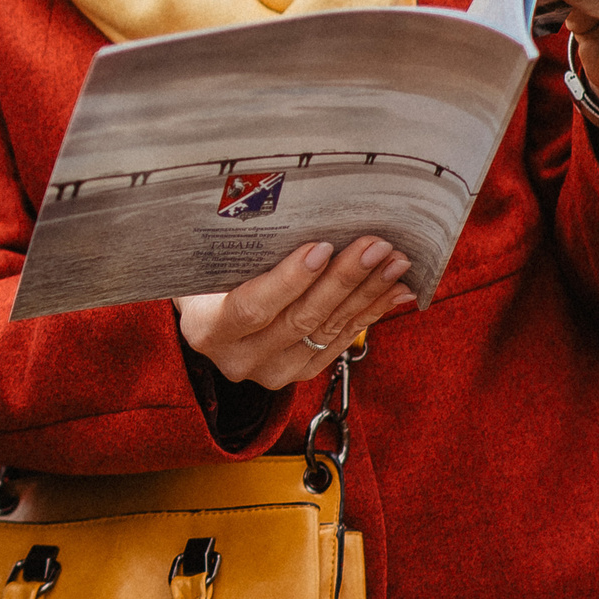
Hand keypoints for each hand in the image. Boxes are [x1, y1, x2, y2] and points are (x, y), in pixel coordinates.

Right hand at [175, 238, 413, 388]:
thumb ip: (244, 255)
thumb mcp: (210, 265)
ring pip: (327, 330)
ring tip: (394, 262)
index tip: (323, 246)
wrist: (205, 315)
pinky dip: (370, 312)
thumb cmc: (206, 279)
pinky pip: (340, 341)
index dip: (290, 279)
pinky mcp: (300, 372)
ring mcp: (272, 371)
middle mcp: (239, 359)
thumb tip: (306, 226)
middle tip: (375, 246)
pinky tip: (394, 289)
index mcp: (208, 330)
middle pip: (300, 319)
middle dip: (343, 279)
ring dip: (367, 294)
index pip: (253, 307)